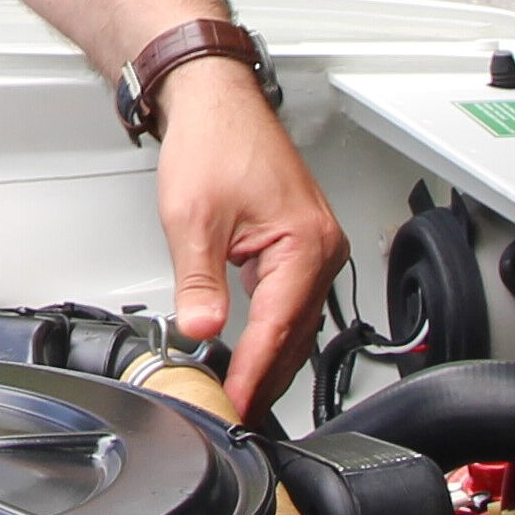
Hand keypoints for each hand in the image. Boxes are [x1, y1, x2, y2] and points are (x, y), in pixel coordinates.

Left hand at [151, 58, 342, 407]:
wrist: (215, 102)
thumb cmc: (214, 141)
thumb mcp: (193, 219)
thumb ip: (198, 282)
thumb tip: (202, 329)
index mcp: (305, 243)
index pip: (279, 328)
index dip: (253, 374)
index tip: (234, 405)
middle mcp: (321, 248)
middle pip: (296, 334)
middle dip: (263, 376)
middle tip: (233, 413)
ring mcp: (315, 247)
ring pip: (297, 323)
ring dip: (270, 358)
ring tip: (240, 394)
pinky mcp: (301, 246)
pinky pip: (293, 303)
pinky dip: (273, 332)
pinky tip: (252, 352)